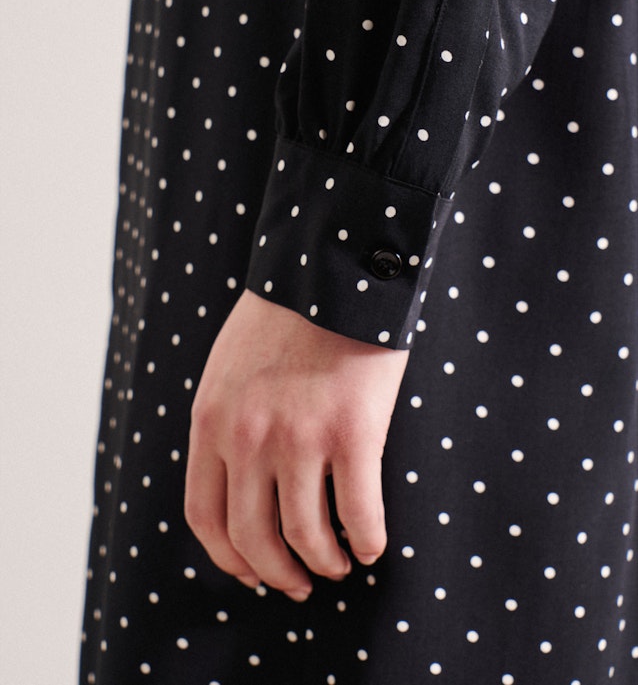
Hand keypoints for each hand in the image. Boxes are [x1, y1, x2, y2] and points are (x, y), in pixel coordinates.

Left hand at [184, 288, 408, 600]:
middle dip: (278, 573)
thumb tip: (240, 481)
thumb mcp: (226, 367)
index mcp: (211, 421)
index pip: (206, 517)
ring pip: (307, 536)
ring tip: (338, 564)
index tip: (252, 573)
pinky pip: (359, 513)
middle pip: (253, 538)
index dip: (230, 559)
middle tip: (299, 583)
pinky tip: (371, 545)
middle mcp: (248, 438)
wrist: (330, 270)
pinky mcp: (352, 432)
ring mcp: (300, 437)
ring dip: (324, 563)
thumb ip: (224, 422)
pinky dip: (366, 540)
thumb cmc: (282, 316)